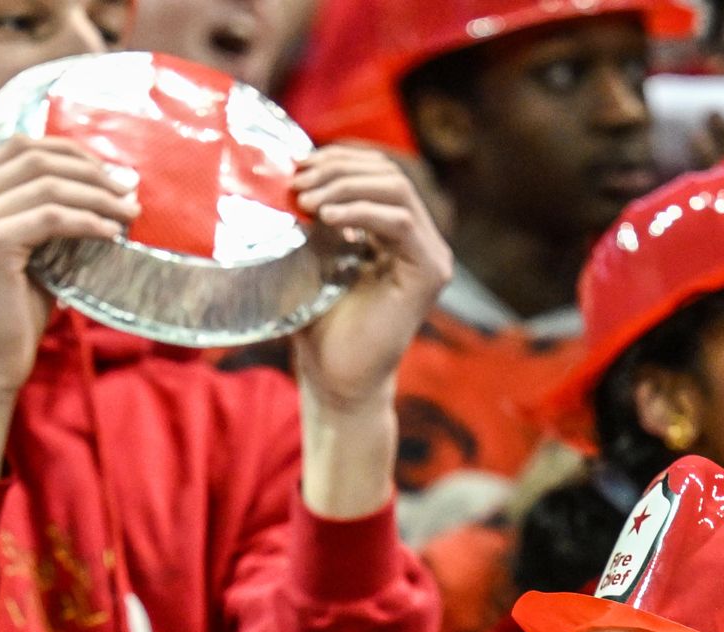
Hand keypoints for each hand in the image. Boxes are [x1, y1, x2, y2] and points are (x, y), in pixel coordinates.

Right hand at [0, 137, 138, 405]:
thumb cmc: (9, 316)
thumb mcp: (26, 252)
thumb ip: (44, 214)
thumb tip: (105, 183)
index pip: (19, 148)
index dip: (70, 153)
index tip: (110, 174)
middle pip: (34, 157)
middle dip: (89, 170)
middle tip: (128, 189)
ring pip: (47, 184)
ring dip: (96, 195)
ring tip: (130, 212)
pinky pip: (51, 218)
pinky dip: (88, 221)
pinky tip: (112, 234)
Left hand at [288, 144, 450, 417]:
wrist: (335, 381)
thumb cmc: (319, 328)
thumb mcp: (310, 260)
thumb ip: (313, 220)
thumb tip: (293, 174)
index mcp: (395, 230)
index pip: (376, 171)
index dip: (339, 159)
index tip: (297, 166)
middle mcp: (420, 237)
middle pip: (387, 173)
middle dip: (338, 169)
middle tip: (297, 182)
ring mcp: (430, 254)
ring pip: (396, 189)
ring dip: (345, 186)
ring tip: (305, 199)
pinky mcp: (430, 272)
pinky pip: (400, 221)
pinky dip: (360, 211)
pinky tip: (325, 216)